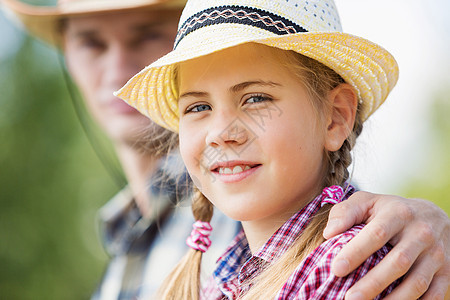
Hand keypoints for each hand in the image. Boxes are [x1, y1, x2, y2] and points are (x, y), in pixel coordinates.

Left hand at [323, 191, 449, 299]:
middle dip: (372, 283)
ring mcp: (436, 254)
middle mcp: (421, 233)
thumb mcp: (367, 202)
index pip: (376, 234)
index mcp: (398, 214)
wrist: (433, 216)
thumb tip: (328, 233)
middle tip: (349, 298)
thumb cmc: (390, 210)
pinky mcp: (446, 271)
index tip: (336, 269)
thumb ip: (345, 213)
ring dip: (393, 299)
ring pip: (416, 282)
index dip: (356, 252)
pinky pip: (434, 294)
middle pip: (397, 263)